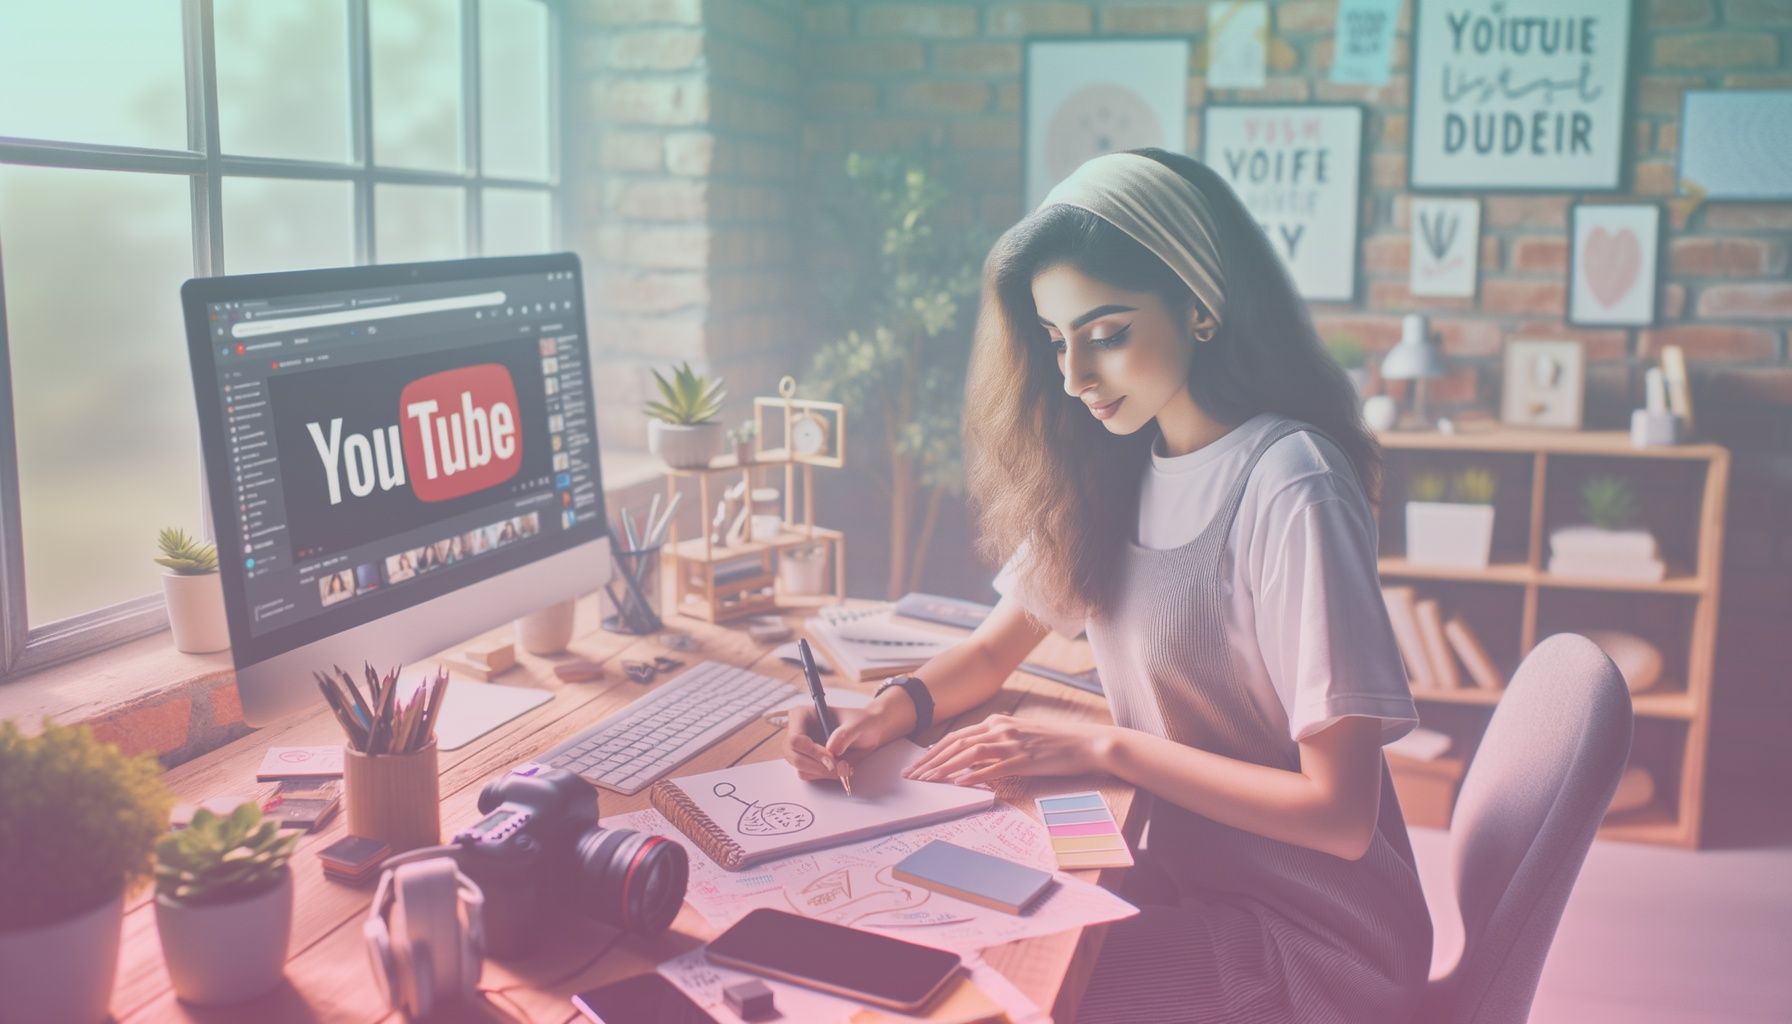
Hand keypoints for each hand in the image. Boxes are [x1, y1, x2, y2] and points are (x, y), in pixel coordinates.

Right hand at [782, 699, 911, 785]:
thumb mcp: (858, 724)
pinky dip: (825, 776)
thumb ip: (845, 734)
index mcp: (803, 716)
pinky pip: (809, 775)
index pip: (795, 738)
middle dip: (818, 766)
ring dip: (823, 772)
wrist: (870, 732)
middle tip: (840, 767)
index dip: (811, 751)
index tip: (832, 758)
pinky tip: (840, 768)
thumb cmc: (862, 722)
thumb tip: (831, 749)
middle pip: (794, 756)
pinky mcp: (808, 761)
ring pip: (801, 769)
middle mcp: (798, 732)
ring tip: (844, 766)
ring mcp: (801, 749)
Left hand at [903, 714, 1115, 786]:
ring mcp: (1012, 743)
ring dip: (944, 768)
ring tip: (927, 782)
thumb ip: (998, 741)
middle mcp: (1001, 729)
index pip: (956, 736)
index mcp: (998, 722)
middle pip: (955, 743)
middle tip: (912, 777)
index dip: (933, 751)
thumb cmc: (1055, 743)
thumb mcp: (1021, 735)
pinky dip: (973, 776)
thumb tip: (974, 758)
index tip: (917, 765)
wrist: (1087, 742)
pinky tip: (958, 784)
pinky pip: (993, 768)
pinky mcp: (1024, 759)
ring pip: (968, 754)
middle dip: (930, 761)